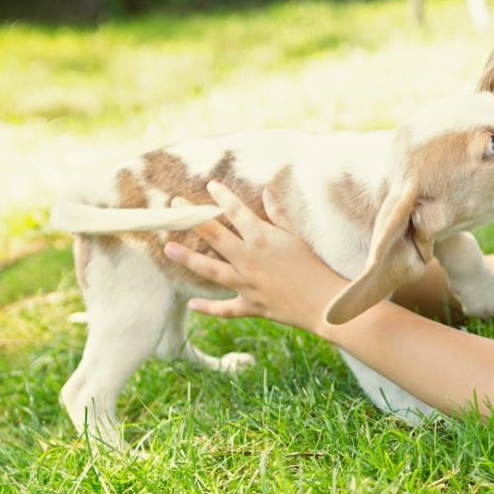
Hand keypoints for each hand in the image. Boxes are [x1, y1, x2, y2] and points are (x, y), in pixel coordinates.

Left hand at [163, 181, 346, 332]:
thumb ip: (278, 215)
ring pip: (210, 270)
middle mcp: (249, 259)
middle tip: (174, 205)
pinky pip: (225, 308)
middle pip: (214, 235)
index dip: (222, 197)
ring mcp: (247, 284)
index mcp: (262, 238)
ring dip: (188, 258)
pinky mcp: (250, 305)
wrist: (324, 302)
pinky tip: (192, 303)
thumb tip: (266, 192)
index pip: (236, 212)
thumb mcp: (297, 236)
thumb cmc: (313, 266)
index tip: (210, 185)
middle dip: (193, 218)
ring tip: (169, 248)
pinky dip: (208, 308)